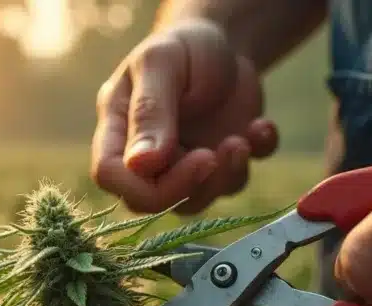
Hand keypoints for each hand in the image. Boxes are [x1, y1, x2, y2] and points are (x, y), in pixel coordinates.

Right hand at [90, 19, 278, 214]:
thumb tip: (140, 165)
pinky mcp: (219, 162)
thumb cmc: (182, 47)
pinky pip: (237, 181)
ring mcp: (183, 162)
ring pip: (195, 200)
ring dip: (226, 177)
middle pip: (150, 199)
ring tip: (243, 138)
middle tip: (220, 152)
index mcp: (119, 127)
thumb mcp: (161, 63)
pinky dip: (255, 157)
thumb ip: (149, 111)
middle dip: (191, 186)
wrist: (224, 40)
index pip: (111, 174)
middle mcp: (146, 154)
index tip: (193, 161)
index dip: (146, 185)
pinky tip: (261, 126)